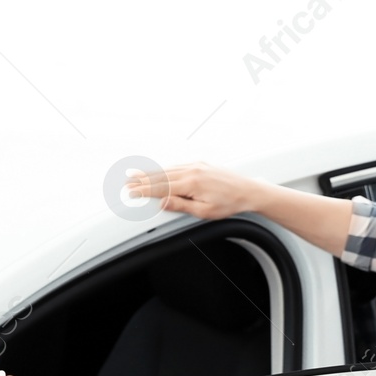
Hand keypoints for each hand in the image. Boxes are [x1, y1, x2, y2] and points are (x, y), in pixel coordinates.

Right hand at [122, 162, 257, 219]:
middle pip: (160, 176)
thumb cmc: (230, 203)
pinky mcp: (201, 164)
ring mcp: (196, 165)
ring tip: (135, 175)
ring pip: (168, 169)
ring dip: (150, 173)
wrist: (248, 191)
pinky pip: (177, 166)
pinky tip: (158, 171)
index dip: (143, 190)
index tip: (131, 191)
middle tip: (126, 181)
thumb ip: (181, 206)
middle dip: (142, 179)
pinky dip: (164, 169)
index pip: (161, 187)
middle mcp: (192, 171)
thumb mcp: (205, 211)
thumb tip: (163, 202)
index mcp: (191, 183)